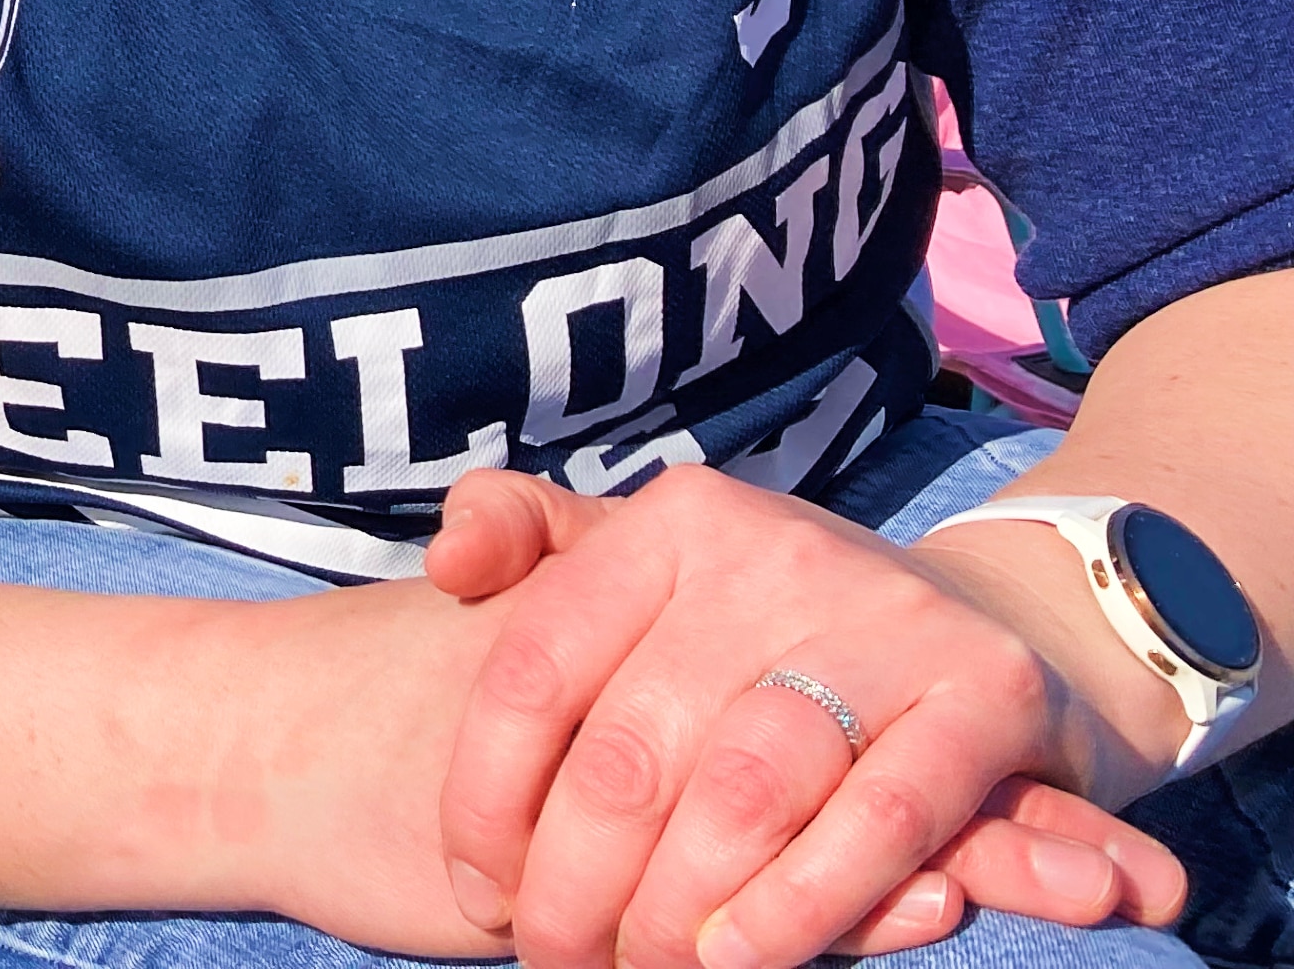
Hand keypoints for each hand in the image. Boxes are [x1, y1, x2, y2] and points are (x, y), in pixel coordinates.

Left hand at [425, 465, 1185, 968]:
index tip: (477, 890)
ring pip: (742, 797)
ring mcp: (889, 617)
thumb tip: (449, 568)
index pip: (536, 669)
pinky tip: (738, 959)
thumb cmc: (771, 626)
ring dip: (674, 914)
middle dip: (574, 886)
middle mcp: (774, 551)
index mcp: (673, 522)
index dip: (487, 797)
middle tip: (555, 958)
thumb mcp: (652, 563)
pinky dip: (799, 907)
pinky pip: (875, 821)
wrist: (998, 630)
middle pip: (629, 754)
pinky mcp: (989, 693)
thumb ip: (531, 545)